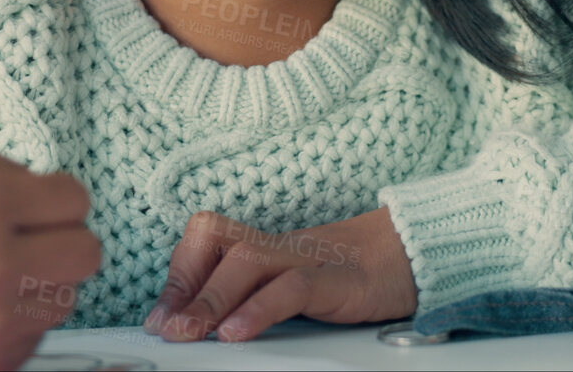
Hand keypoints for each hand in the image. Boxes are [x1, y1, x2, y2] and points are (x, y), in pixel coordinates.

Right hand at [0, 137, 102, 370]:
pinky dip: (14, 324)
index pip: (75, 199)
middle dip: (61, 240)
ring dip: (38, 284)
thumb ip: (4, 164)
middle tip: (28, 240)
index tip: (36, 204)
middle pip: (87, 253)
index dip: (55, 198)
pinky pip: (35, 337)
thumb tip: (56, 191)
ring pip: (65, 298)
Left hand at [143, 207, 416, 342]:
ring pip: (247, 261)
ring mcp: (309, 258)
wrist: (413, 256)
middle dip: (183, 288)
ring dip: (209, 299)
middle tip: (165, 329)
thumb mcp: (289, 286)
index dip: (179, 272)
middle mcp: (281, 245)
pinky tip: (237, 333)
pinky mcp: (338, 279)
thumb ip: (250, 299)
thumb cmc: (349, 275)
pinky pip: (292, 287)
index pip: (207, 238)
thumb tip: (197, 328)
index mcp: (265, 245)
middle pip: (218, 244)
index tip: (160, 316)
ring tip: (188, 333)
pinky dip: (259, 309)